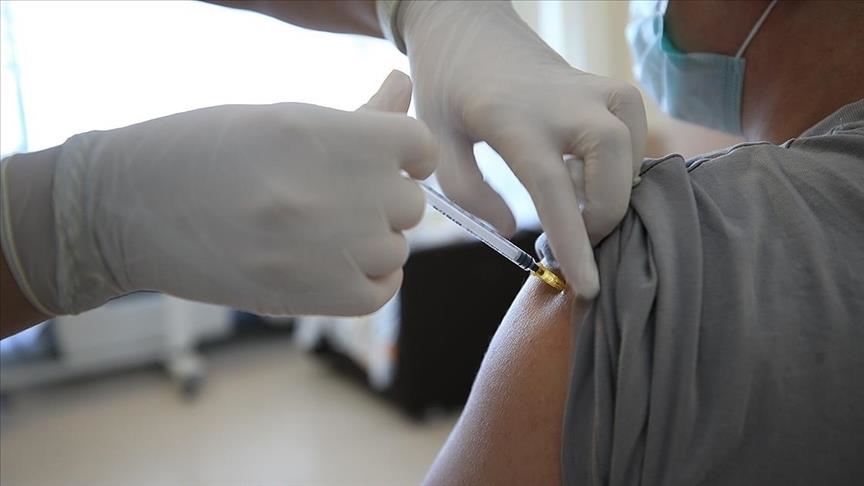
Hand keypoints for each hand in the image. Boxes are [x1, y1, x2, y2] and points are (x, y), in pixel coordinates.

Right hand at [16, 71, 436, 315]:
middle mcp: (340, 191)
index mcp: (330, 134)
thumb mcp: (282, 119)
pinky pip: (383, 288)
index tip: (384, 160)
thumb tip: (403, 86)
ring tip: (318, 231)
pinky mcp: (317, 296)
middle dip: (381, 199)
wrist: (131, 210)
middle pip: (409, 202)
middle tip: (332, 199)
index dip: (407, 154)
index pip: (420, 146)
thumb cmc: (205, 152)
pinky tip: (333, 263)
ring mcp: (332, 248)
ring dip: (371, 241)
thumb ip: (356, 117)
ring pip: (396, 247)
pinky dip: (369, 279)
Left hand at [400, 1, 645, 296]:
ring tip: (572, 201)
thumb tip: (514, 230)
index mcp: (513, 119)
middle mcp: (564, 102)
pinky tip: (585, 174)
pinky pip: (636, 138)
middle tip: (572, 237)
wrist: (467, 24)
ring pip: (632, 156)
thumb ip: (469, 193)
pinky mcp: (611, 87)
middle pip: (611, 172)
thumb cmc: (446, 86)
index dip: (575, 242)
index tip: (588, 285)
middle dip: (602, 217)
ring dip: (610, 192)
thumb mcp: (436, 141)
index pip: (553, 190)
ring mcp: (595, 89)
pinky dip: (621, 168)